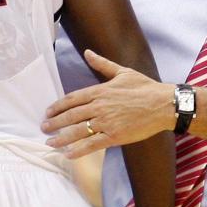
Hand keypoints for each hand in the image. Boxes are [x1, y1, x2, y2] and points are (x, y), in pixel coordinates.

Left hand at [42, 50, 172, 157]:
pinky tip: (68, 154)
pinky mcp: (115, 136)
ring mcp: (106, 122)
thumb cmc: (144, 87)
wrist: (163, 104)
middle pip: (71, 115)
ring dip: (61, 138)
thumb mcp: (122, 71)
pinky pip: (92, 144)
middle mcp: (99, 106)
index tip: (48, 112)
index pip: (72, 99)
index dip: (58, 106)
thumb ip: (102, 64)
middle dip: (55, 123)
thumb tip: (87, 52)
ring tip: (49, 143)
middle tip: (43, 128)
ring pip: (77, 131)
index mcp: (100, 91)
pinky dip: (78, 150)